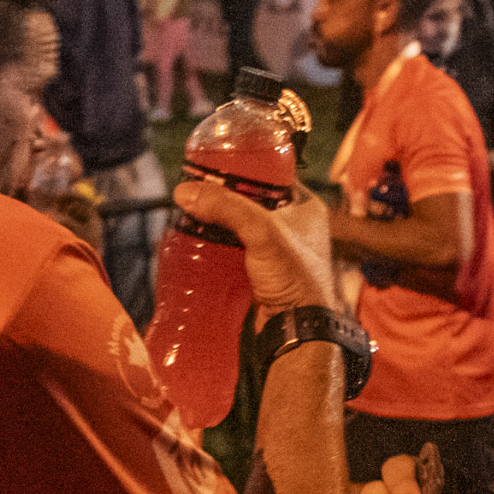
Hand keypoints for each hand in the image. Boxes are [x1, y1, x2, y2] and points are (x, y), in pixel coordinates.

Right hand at [178, 177, 338, 312]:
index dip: (246, 168)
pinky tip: (203, 240)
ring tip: (196, 213)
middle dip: (227, 197)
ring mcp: (281, 250)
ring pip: (245, 226)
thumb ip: (226, 208)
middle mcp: (297, 226)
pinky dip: (223, 244)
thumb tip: (186, 191)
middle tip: (200, 192)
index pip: (273, 175)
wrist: (297, 328)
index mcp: (307, 207)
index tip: (216, 165)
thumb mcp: (261, 233)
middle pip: (254, 200)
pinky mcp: (266, 271)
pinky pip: (240, 249)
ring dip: (222, 221)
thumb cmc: (294, 278)